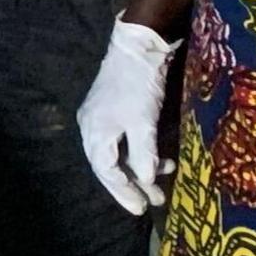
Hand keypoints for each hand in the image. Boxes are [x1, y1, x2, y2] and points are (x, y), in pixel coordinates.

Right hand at [79, 19, 175, 214]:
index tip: (141, 208)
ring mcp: (100, 120)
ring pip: (117, 155)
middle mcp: (92, 129)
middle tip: (153, 201)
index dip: (124, 191)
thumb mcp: (143, 121)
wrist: (137, 48)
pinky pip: (122, 142)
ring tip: (163, 178)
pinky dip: (139, 153)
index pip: (106, 171)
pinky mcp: (112, 112)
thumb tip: (145, 180)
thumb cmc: (139, 85)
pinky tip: (158, 157)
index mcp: (95, 133)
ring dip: (139, 168)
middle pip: (108, 166)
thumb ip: (143, 154)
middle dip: (132, 185)